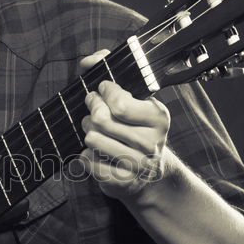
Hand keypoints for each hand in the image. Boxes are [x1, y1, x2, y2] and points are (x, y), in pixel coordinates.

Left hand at [78, 50, 171, 199]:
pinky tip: (95, 153)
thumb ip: (110, 69)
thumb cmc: (134, 128)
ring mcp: (138, 165)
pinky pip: (88, 162)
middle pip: (101, 120)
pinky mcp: (123, 183)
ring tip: (94, 132)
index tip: (102, 91)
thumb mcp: (132, 98)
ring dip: (87, 133)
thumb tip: (90, 60)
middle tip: (93, 113)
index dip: (103, 93)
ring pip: (92, 140)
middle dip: (91, 113)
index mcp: (158, 117)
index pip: (119, 103)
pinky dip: (86, 156)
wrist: (149, 175)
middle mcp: (152, 142)